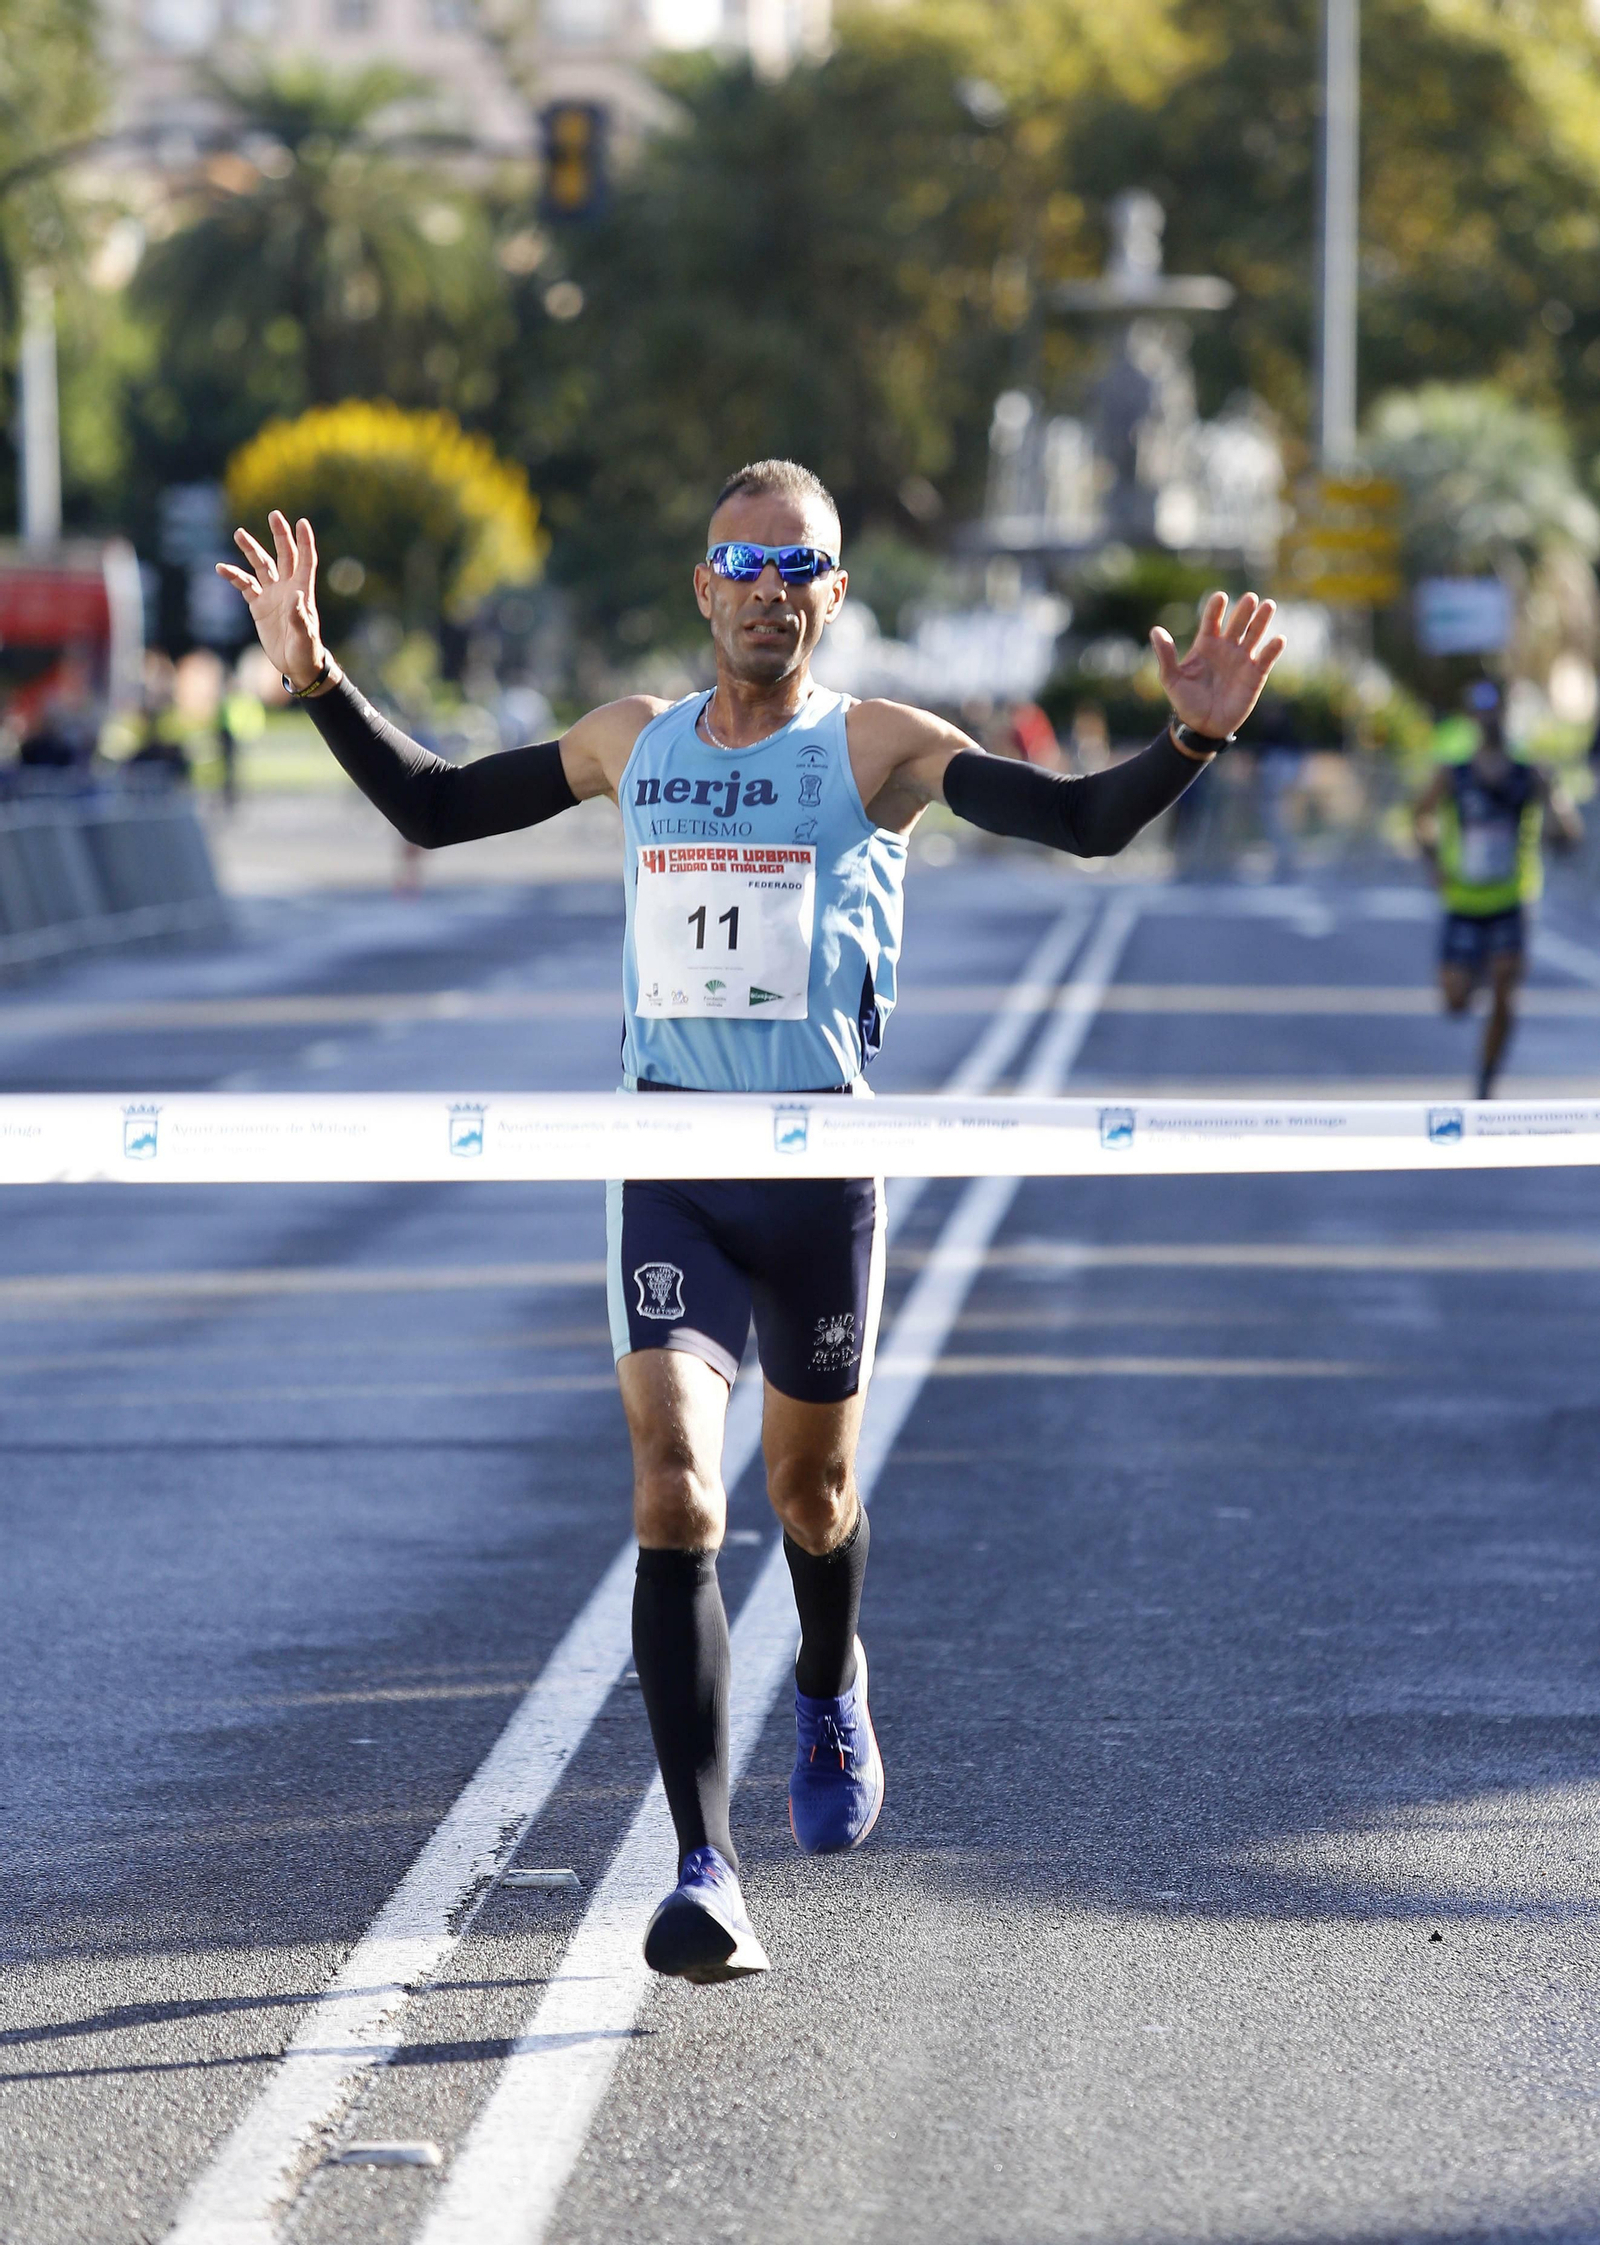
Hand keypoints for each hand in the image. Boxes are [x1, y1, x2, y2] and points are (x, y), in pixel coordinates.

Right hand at [215, 511, 332, 692]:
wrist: (295, 665)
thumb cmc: (306, 652)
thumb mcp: (305, 637)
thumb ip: (299, 617)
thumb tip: (295, 595)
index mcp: (302, 591)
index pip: (305, 561)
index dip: (304, 542)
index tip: (301, 522)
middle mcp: (287, 588)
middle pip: (283, 555)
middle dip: (279, 535)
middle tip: (274, 515)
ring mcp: (272, 594)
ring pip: (261, 566)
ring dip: (251, 550)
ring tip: (239, 534)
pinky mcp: (258, 605)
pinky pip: (244, 585)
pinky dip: (234, 576)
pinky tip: (221, 568)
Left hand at [1150, 591, 1285, 740]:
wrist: (1203, 727)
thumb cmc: (1186, 702)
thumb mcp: (1171, 679)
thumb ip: (1166, 655)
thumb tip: (1155, 630)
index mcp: (1206, 644)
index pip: (1212, 620)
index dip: (1216, 608)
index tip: (1220, 597)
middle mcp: (1226, 647)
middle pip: (1237, 623)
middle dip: (1243, 610)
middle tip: (1250, 597)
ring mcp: (1242, 659)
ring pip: (1254, 635)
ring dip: (1261, 620)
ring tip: (1268, 605)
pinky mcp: (1256, 674)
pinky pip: (1266, 658)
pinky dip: (1273, 649)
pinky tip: (1279, 639)